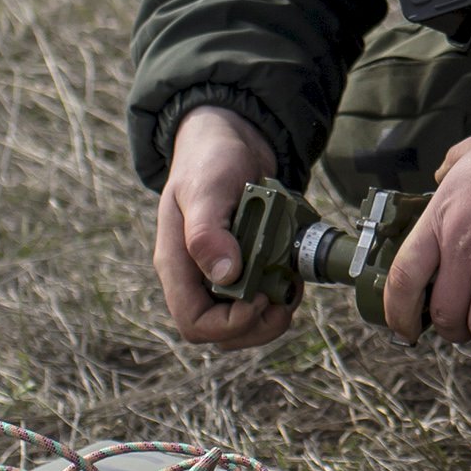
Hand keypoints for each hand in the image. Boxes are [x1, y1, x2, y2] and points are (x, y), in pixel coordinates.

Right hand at [154, 107, 295, 351]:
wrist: (231, 137)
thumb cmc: (210, 159)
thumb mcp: (207, 188)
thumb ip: (207, 232)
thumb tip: (226, 275)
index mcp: (177, 264)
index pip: (194, 323)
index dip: (229, 325)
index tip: (259, 299)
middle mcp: (197, 276)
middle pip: (220, 332)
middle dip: (257, 326)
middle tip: (284, 299)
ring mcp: (220, 273)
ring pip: (242, 323)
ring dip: (272, 315)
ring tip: (292, 287)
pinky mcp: (245, 266)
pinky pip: (260, 299)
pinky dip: (281, 295)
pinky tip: (293, 275)